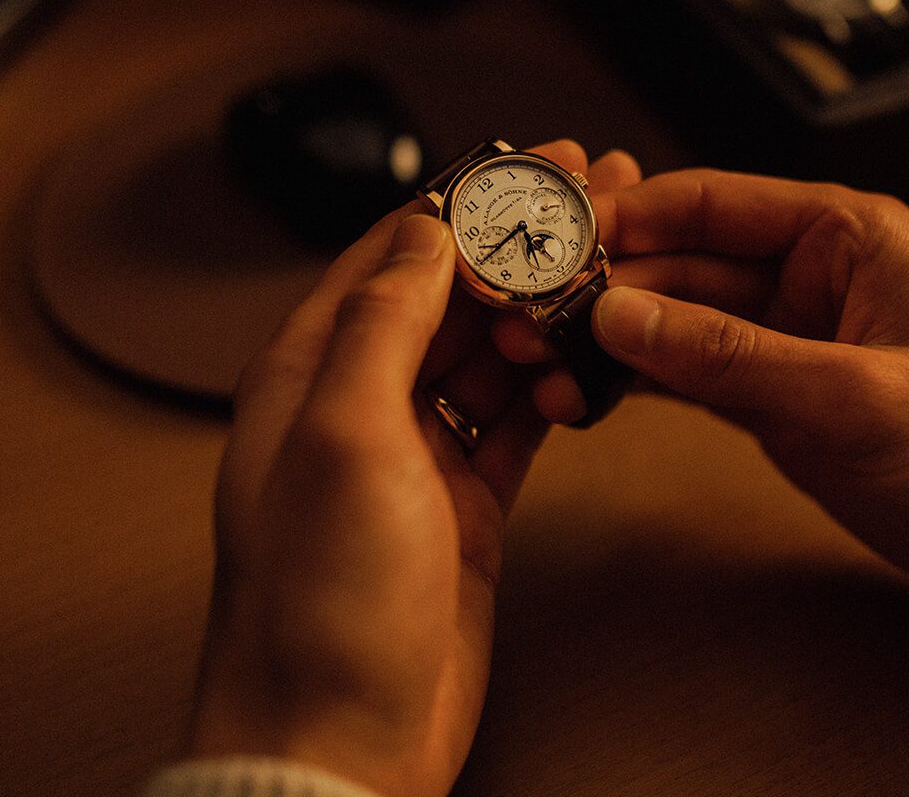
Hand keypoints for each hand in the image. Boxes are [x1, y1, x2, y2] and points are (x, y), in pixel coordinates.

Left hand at [190, 141, 639, 796]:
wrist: (342, 739)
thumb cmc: (316, 602)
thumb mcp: (343, 434)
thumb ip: (383, 322)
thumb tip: (426, 233)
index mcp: (310, 371)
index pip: (393, 256)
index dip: (464, 205)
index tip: (530, 169)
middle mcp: (360, 402)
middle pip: (449, 297)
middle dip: (516, 250)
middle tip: (588, 210)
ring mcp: (415, 451)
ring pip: (487, 354)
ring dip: (539, 317)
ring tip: (597, 280)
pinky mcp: (463, 499)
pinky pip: (513, 418)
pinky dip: (549, 389)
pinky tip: (582, 366)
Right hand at [587, 169, 908, 616]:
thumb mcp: (857, 394)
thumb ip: (730, 355)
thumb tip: (619, 315)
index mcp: (839, 236)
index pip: (710, 203)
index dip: (628, 216)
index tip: (557, 236)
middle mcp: (804, 278)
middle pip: (679, 265)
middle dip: (605, 288)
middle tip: (532, 314)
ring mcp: (784, 342)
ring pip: (675, 324)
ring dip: (611, 340)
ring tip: (543, 360)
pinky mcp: (775, 399)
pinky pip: (691, 377)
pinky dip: (641, 385)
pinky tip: (588, 394)